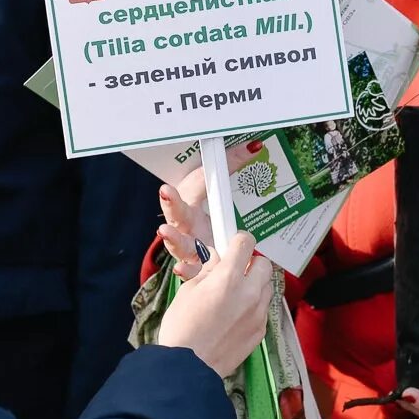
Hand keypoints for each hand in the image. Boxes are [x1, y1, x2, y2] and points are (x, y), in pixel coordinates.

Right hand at [157, 140, 262, 281]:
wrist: (204, 248)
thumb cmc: (205, 215)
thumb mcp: (214, 188)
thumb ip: (231, 166)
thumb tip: (254, 147)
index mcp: (188, 207)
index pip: (183, 196)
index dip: (174, 196)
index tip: (167, 189)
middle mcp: (185, 228)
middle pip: (176, 219)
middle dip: (171, 210)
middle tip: (165, 206)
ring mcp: (190, 250)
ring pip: (181, 246)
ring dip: (174, 241)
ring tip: (165, 232)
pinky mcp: (198, 268)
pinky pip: (192, 271)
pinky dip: (187, 271)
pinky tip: (183, 270)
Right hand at [157, 231, 271, 377]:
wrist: (187, 367)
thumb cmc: (181, 327)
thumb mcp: (188, 290)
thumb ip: (208, 271)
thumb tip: (217, 259)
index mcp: (228, 278)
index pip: (245, 243)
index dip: (238, 240)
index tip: (233, 245)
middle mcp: (249, 293)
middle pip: (264, 264)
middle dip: (251, 263)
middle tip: (236, 270)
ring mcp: (258, 313)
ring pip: (268, 286)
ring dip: (256, 284)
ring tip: (237, 293)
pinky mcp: (261, 331)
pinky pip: (264, 308)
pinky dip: (255, 305)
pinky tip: (236, 314)